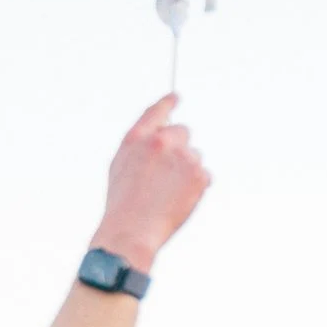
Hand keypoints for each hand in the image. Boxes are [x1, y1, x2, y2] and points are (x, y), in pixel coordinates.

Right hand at [93, 96, 209, 272]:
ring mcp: (182, 156)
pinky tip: (180, 198)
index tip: (176, 97)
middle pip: (183, 131)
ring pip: (195, 155)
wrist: (132, 229)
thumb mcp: (120, 165)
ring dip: (187, 169)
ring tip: (168, 192)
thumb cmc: (123, 202)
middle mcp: (160, 142)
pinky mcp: (198, 174)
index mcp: (136, 137)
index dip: (168, 103)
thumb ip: (141, 146)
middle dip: (180, 146)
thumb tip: (159, 135)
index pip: (156, 112)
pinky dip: (197, 184)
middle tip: (169, 171)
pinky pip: (205, 174)